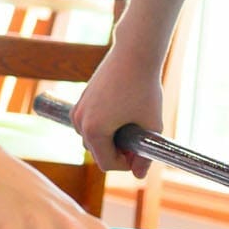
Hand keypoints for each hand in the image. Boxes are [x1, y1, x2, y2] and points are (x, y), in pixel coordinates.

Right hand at [72, 50, 166, 175]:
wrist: (134, 53)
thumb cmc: (145, 88)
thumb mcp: (151, 125)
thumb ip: (145, 154)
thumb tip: (139, 175)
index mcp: (94, 131)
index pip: (107, 164)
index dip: (127, 164)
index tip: (142, 151)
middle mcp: (80, 122)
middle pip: (98, 153)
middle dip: (118, 152)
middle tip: (140, 138)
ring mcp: (77, 111)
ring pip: (92, 139)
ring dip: (110, 140)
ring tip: (132, 125)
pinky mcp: (80, 101)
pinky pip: (89, 125)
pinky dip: (104, 127)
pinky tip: (122, 114)